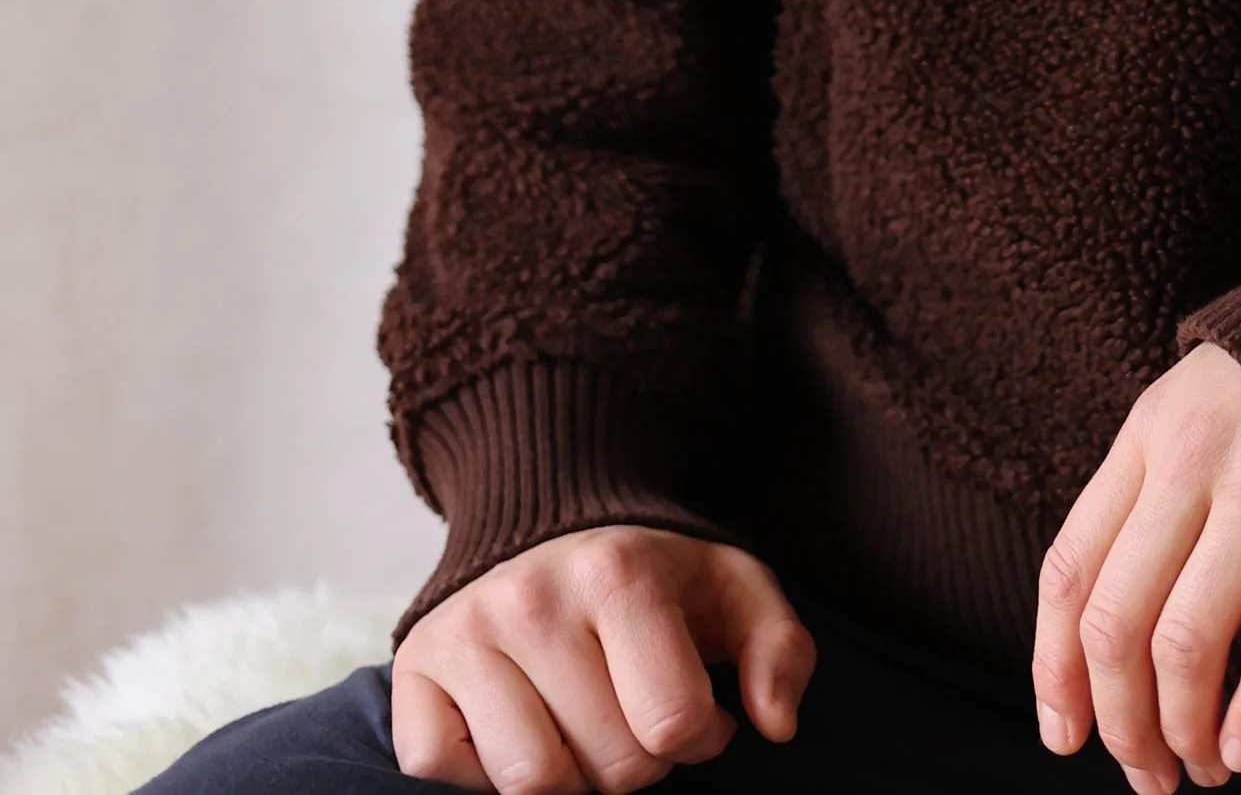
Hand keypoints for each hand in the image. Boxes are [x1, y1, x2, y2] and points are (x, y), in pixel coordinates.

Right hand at [391, 526, 814, 792]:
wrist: (546, 520)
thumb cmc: (650, 576)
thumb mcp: (733, 588)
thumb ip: (779, 650)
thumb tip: (776, 725)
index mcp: (618, 572)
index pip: (672, 724)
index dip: (699, 737)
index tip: (694, 710)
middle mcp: (532, 598)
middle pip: (610, 766)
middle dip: (637, 759)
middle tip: (632, 711)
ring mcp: (465, 633)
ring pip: (531, 782)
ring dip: (568, 775)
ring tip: (580, 723)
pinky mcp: (413, 668)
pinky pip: (443, 771)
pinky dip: (486, 774)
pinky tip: (518, 723)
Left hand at [1032, 346, 1240, 790]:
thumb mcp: (1194, 411)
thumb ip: (1149, 499)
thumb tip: (1103, 641)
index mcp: (1147, 433)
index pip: (1069, 570)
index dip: (1054, 670)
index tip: (1065, 735)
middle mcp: (1191, 459)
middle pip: (1117, 621)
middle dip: (1121, 723)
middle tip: (1146, 773)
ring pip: (1186, 644)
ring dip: (1184, 732)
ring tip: (1203, 766)